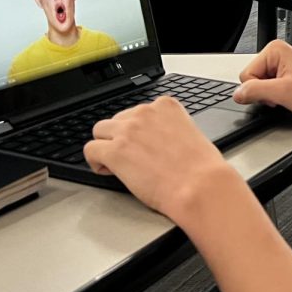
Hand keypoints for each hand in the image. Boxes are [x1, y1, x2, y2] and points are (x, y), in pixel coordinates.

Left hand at [84, 96, 238, 218]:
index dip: (137, 130)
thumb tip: (156, 140)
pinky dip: (95, 161)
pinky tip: (106, 171)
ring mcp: (128, 130)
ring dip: (105, 145)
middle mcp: (145, 113)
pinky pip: (90, 150)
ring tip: (115, 164)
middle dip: (120, 137)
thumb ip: (169, 129)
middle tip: (130, 157)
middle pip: (117, 119)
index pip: (139, 111)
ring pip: (99, 131)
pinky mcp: (115, 151)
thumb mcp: (190, 134)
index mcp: (166, 106)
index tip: (141, 144)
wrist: (199, 186)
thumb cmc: (201, 168)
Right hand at [235, 40, 291, 120]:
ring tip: (291, 96)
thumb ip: (255, 91)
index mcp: (275, 50)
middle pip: (253, 80)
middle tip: (284, 96)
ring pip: (261, 86)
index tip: (275, 93)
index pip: (246, 74)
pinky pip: (271, 89)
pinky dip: (278, 97)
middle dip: (265, 93)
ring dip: (272, 97)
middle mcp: (278, 54)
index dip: (258, 89)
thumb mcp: (282, 93)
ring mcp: (283, 66)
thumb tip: (237, 94)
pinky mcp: (288, 77)